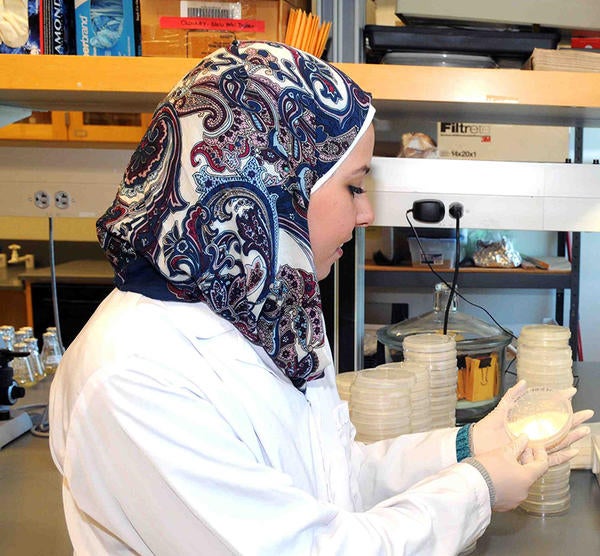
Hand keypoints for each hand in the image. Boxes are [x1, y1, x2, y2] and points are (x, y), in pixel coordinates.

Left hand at [472, 380, 594, 465]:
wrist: (476, 446)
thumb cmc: (486, 430)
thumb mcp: (500, 411)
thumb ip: (512, 397)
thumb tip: (524, 382)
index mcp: (527, 423)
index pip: (548, 412)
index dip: (560, 403)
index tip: (571, 393)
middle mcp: (533, 435)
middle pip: (558, 428)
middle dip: (573, 421)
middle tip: (587, 413)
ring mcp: (533, 447)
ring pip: (558, 442)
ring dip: (572, 436)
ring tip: (584, 429)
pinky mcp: (530, 459)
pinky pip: (550, 459)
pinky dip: (563, 456)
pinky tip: (574, 451)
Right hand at [475, 434, 547, 511]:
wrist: (470, 487)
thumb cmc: (486, 469)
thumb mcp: (503, 452)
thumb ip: (517, 445)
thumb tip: (525, 438)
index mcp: (527, 478)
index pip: (543, 465)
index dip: (541, 454)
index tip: (537, 447)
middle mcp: (524, 492)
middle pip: (530, 474)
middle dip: (526, 461)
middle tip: (520, 450)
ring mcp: (514, 500)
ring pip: (520, 483)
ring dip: (516, 472)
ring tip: (506, 462)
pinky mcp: (504, 505)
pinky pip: (510, 491)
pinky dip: (508, 482)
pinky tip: (498, 475)